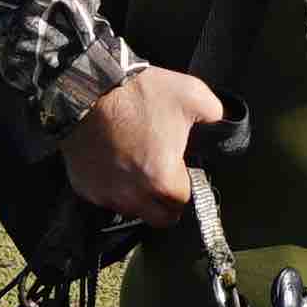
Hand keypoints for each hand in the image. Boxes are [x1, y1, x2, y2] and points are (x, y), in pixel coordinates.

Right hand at [57, 64, 225, 225]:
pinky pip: (105, 197)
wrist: (88, 88)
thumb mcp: (193, 96)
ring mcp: (106, 195)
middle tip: (164, 178)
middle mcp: (134, 197)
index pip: (183, 202)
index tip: (182, 171)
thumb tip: (222, 126)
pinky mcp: (85, 188)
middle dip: (165, 203)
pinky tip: (114, 164)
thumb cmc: (140, 94)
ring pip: (131, 210)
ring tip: (138, 168)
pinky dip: (112, 187)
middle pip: (158, 217)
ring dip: (138, 197)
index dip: (186, 186)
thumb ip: (216, 117)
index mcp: (163, 181)